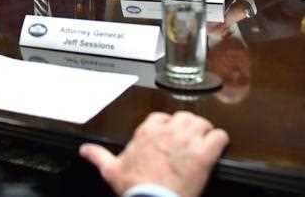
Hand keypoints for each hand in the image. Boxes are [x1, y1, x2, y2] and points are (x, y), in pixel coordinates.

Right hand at [79, 111, 228, 196]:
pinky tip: (217, 148)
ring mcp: (188, 140)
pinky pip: (219, 136)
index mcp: (146, 131)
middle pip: (184, 116)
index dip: (167, 126)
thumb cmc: (135, 187)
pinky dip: (220, 141)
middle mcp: (168, 131)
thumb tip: (85, 150)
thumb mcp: (111, 170)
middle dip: (187, 127)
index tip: (168, 136)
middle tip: (188, 140)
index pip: (161, 117)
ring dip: (205, 132)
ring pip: (202, 123)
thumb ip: (98, 156)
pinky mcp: (205, 153)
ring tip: (204, 142)